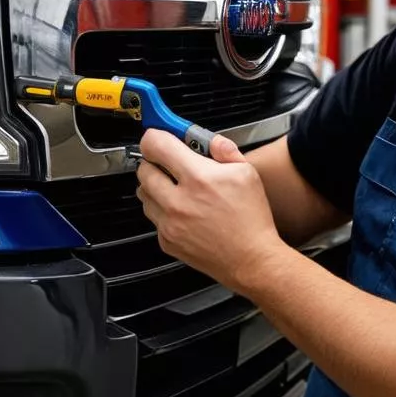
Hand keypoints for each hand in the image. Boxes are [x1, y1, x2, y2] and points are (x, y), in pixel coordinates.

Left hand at [136, 129, 286, 294]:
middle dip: (155, 162)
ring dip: (155, 186)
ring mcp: (169, 223)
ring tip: (177, 189)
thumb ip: (225, 150)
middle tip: (170, 164)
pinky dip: (162, 210)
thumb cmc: (251, 220)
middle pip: (144, 169)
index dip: (155, 137)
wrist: (252, 259)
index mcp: (198, 178)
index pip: (156, 146)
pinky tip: (182, 210)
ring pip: (144, 194)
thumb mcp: (247, 173)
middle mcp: (178, 201)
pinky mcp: (167, 240)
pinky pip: (153, 217)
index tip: (158, 136)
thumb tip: (209, 139)